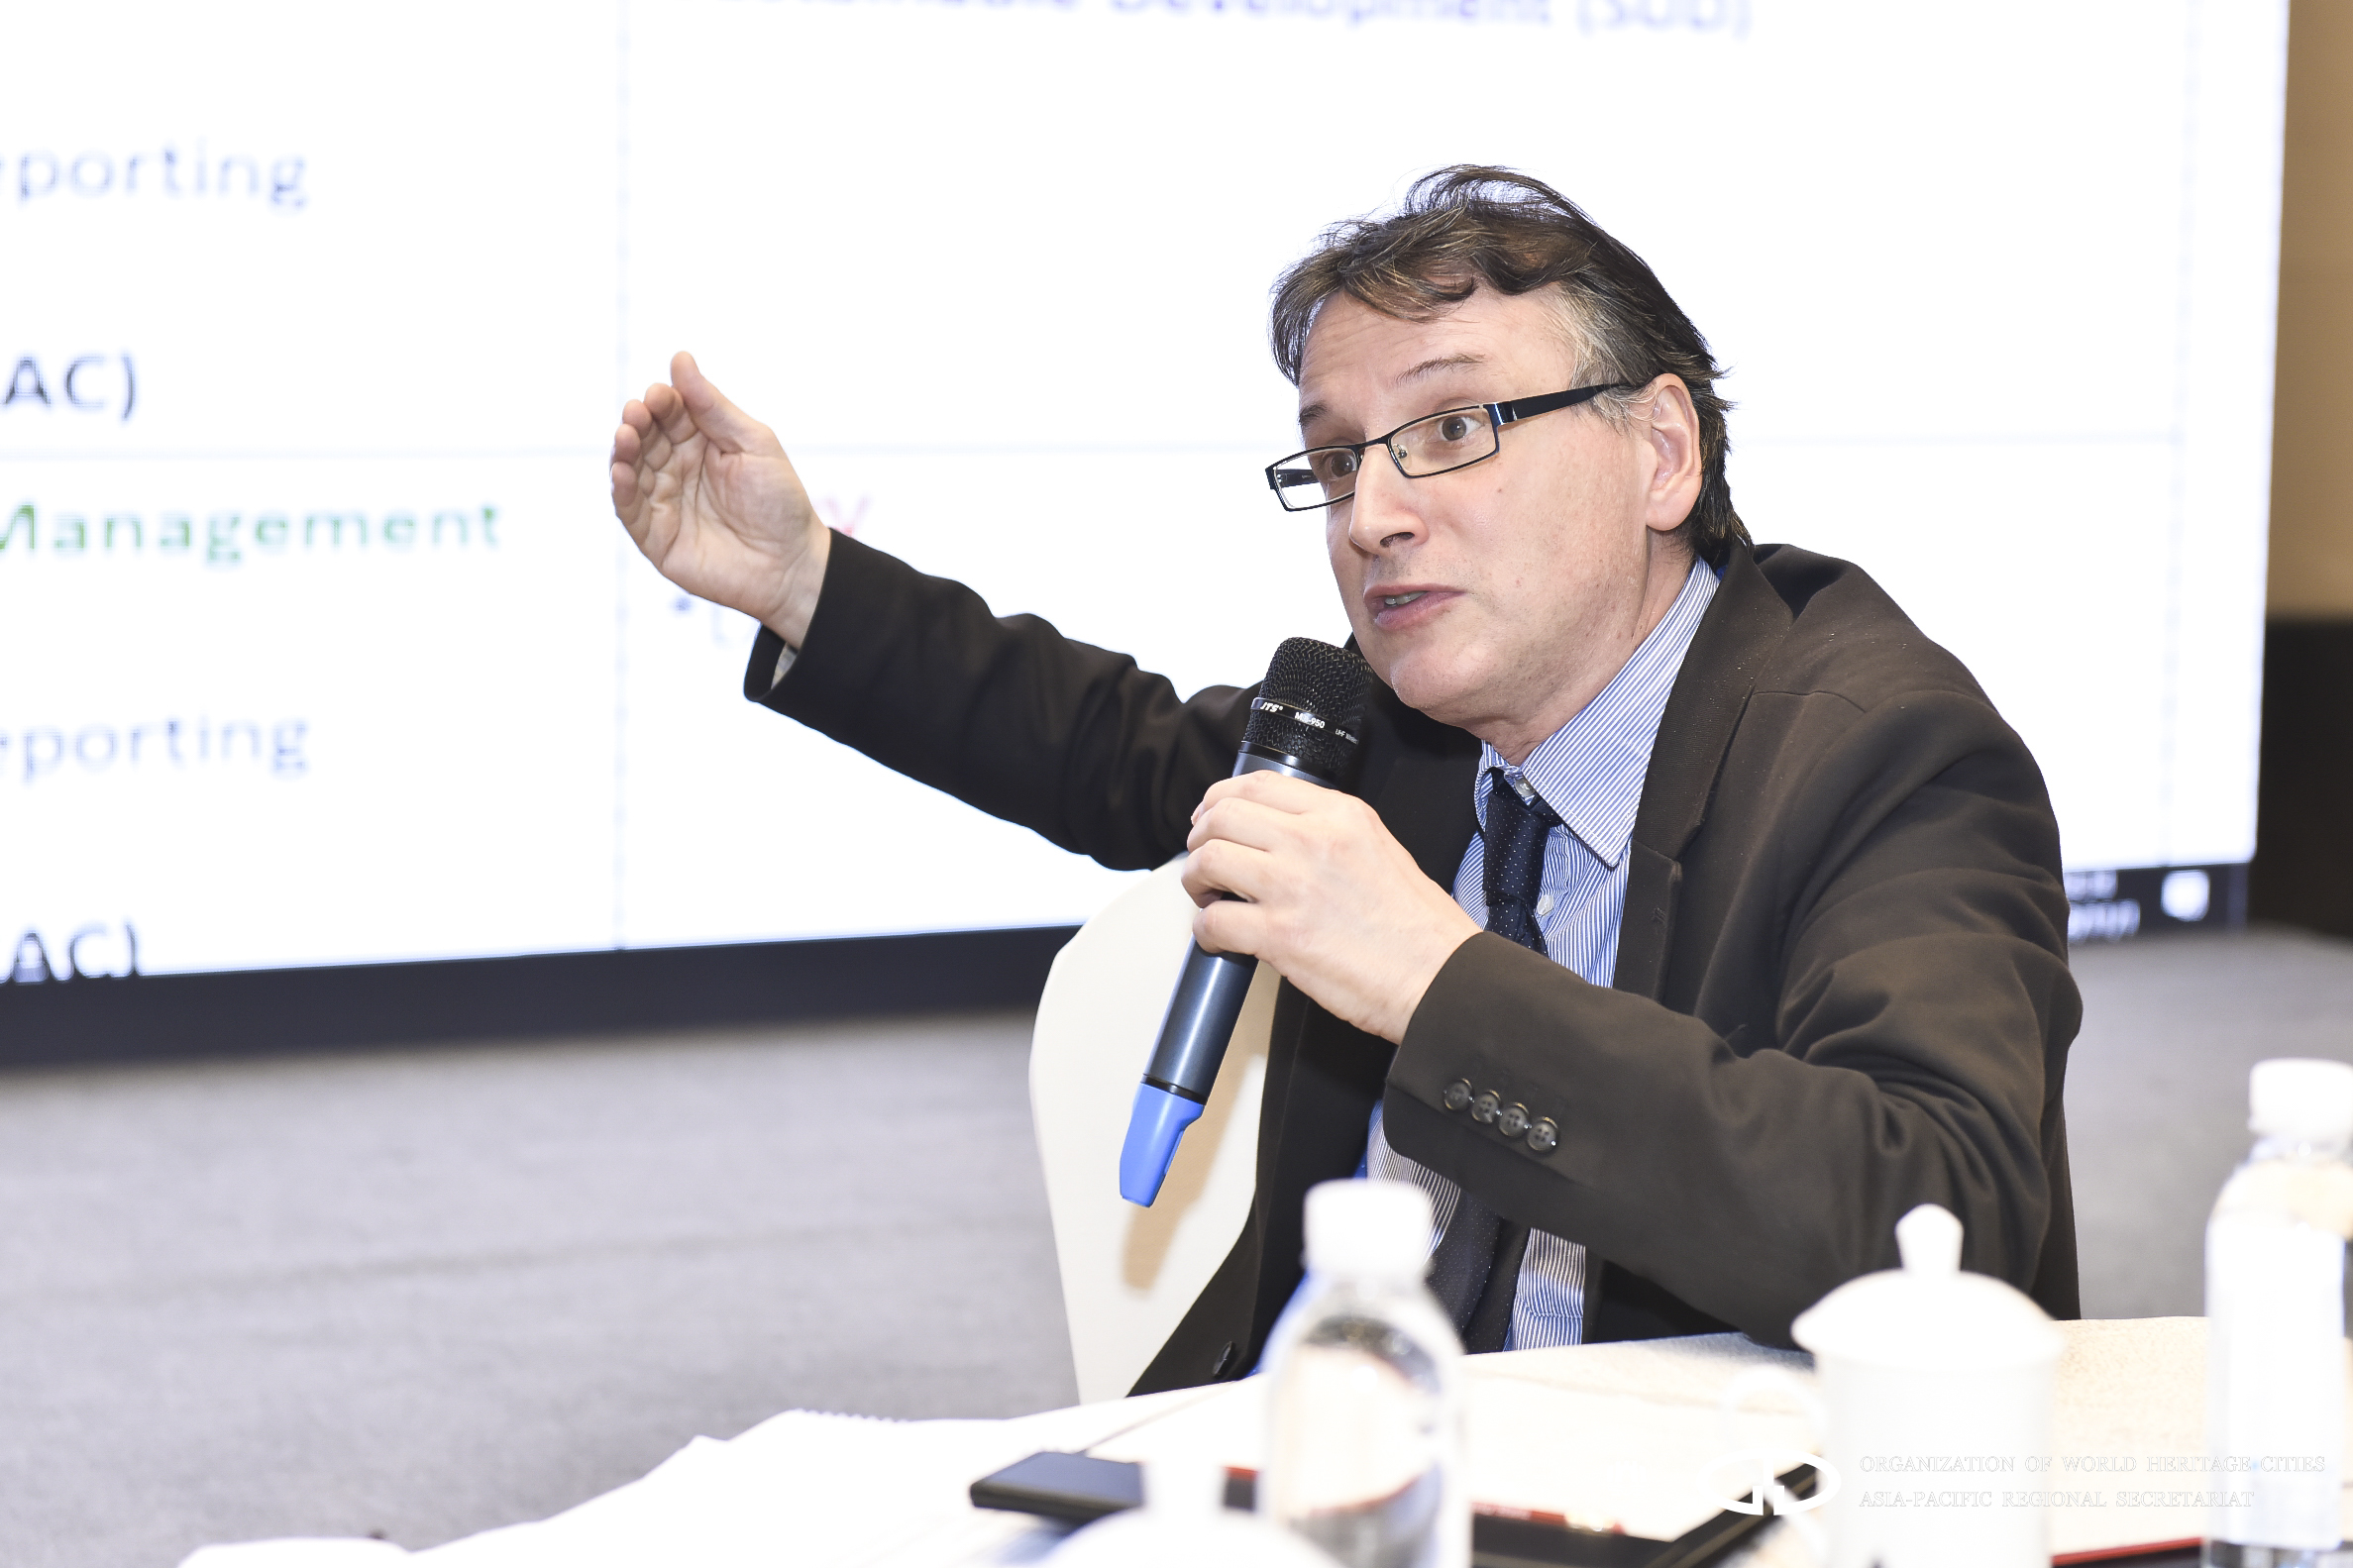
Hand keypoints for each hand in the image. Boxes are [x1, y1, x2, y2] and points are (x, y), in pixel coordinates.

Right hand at [610, 350, 831, 643]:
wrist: (793, 565)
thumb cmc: (780, 502)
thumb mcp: (753, 444)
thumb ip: (713, 407)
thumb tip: (680, 358)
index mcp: (700, 443)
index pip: (671, 414)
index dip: (662, 402)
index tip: (660, 393)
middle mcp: (676, 469)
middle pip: (646, 438)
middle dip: (638, 422)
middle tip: (638, 412)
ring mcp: (664, 503)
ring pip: (632, 470)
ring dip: (624, 450)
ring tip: (627, 434)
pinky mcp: (656, 537)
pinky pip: (630, 511)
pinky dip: (622, 489)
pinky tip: (621, 470)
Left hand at [1182, 772, 1481, 1042]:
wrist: (1440, 978)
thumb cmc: (1418, 928)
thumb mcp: (1379, 849)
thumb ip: (1329, 833)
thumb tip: (1278, 836)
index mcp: (1341, 816)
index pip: (1259, 783)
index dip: (1221, 799)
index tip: (1213, 817)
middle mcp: (1314, 841)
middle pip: (1222, 815)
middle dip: (1201, 838)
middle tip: (1205, 861)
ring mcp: (1294, 886)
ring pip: (1208, 860)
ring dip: (1196, 880)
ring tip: (1209, 897)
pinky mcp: (1280, 935)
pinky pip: (1213, 920)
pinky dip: (1206, 930)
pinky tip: (1220, 937)